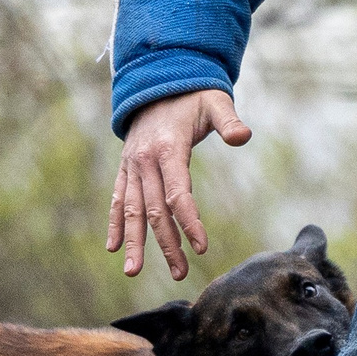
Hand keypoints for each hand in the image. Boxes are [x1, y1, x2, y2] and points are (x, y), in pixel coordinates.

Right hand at [109, 89, 252, 279]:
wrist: (156, 82)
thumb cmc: (193, 96)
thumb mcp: (215, 101)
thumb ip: (229, 120)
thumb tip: (243, 137)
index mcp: (168, 148)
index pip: (178, 194)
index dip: (189, 221)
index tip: (202, 247)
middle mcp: (145, 160)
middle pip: (155, 210)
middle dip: (167, 244)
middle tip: (180, 273)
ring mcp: (132, 166)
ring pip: (132, 210)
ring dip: (133, 242)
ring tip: (133, 272)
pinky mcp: (125, 169)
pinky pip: (118, 199)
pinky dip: (115, 223)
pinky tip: (113, 248)